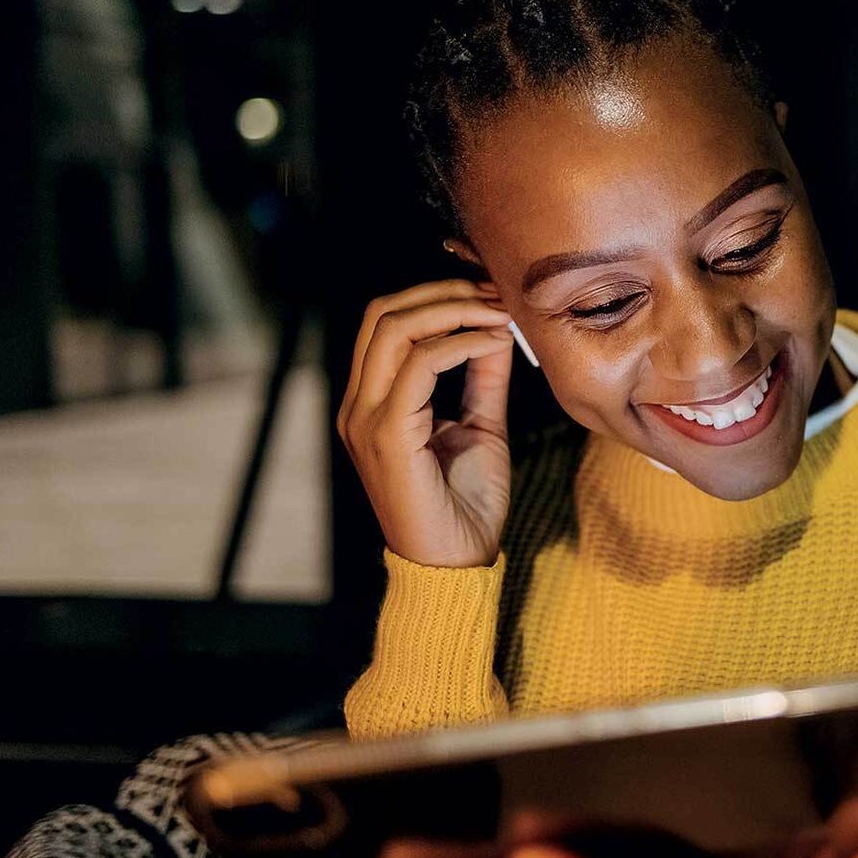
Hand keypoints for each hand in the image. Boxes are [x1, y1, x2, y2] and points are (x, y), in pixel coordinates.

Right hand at [336, 278, 515, 567]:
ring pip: (393, 328)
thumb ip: (482, 377)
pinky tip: (494, 342)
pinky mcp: (387, 436)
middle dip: (442, 292)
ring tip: (497, 312)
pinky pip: (418, 366)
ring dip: (452, 309)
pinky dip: (460, 343)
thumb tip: (497, 327)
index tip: (490, 293)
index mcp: (372, 402)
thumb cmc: (466, 504)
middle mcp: (359, 406)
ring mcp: (366, 420)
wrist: (456, 565)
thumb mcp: (480, 425)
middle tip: (494, 293)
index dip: (437, 295)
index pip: (386, 321)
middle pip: (382, 313)